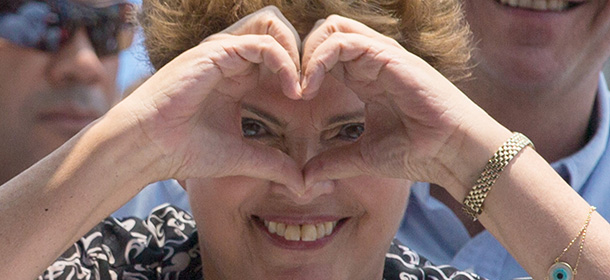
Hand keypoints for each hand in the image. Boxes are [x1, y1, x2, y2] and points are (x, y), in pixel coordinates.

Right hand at [119, 6, 304, 191]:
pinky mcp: (216, 53)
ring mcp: (223, 52)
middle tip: (310, 88)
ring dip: (296, 55)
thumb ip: (274, 165)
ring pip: (273, 28)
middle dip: (302, 54)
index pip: (278, 56)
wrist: (147, 148)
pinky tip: (292, 90)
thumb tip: (303, 184)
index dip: (299, 73)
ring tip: (301, 89)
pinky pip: (262, 44)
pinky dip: (284, 62)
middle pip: (278, 32)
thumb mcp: (242, 157)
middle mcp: (231, 59)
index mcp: (236, 77)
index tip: (310, 102)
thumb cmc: (185, 150)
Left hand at [300, 15, 509, 195]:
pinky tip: (310, 87)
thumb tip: (306, 178)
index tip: (292, 99)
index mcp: (366, 78)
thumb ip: (334, 162)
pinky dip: (319, 59)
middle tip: (291, 88)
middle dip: (300, 55)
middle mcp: (372, 62)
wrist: (453, 154)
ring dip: (307, 54)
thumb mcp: (365, 157)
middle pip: (325, 32)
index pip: (326, 55)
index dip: (303, 70)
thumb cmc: (419, 153)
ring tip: (300, 87)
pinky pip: (344, 42)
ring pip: (331, 29)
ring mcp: (381, 56)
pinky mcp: (388, 57)